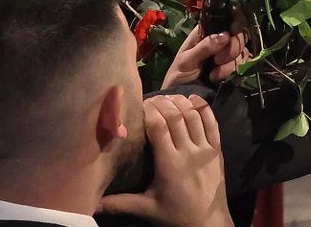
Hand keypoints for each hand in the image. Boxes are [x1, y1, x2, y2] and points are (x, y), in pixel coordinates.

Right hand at [100, 94, 229, 226]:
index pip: (159, 128)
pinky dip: (204, 108)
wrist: (208, 223)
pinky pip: (212, 123)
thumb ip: (120, 203)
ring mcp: (205, 149)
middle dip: (162, 103)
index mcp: (169, 164)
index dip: (150, 112)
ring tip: (168, 97)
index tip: (141, 105)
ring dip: (181, 102)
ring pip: (194, 116)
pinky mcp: (217, 150)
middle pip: (175, 117)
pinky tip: (194, 99)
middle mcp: (188, 152)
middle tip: (152, 99)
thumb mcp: (147, 208)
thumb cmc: (176, 214)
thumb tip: (92, 204)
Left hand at [163, 25, 249, 87]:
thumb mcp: (186, 60)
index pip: (227, 19)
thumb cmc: (177, 75)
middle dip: (232, 48)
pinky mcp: (233, 69)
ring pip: (242, 51)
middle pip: (240, 34)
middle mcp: (220, 41)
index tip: (228, 37)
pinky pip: (243, 66)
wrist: (180, 98)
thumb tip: (225, 35)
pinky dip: (233, 72)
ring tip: (214, 75)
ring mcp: (228, 55)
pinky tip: (219, 79)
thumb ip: (204, 47)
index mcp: (207, 32)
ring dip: (230, 64)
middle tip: (218, 60)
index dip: (233, 25)